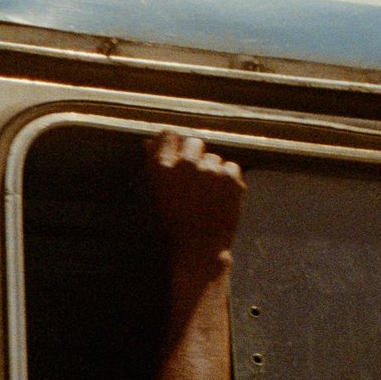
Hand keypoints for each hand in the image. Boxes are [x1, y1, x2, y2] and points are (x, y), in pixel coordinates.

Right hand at [148, 129, 244, 255]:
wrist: (200, 245)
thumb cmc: (175, 220)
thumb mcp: (159, 192)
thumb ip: (155, 163)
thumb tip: (149, 141)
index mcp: (163, 167)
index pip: (169, 134)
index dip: (174, 143)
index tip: (177, 153)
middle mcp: (186, 164)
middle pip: (194, 142)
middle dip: (195, 156)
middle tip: (195, 179)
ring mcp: (210, 169)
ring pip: (214, 157)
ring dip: (212, 170)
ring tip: (207, 194)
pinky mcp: (231, 176)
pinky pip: (231, 166)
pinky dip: (228, 178)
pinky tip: (220, 196)